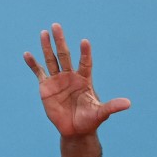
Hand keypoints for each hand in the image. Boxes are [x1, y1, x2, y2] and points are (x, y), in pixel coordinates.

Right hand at [24, 23, 129, 137]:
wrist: (74, 130)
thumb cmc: (89, 120)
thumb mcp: (101, 113)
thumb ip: (112, 106)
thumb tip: (128, 103)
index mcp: (84, 79)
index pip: (85, 63)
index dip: (85, 53)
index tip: (85, 42)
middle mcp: (70, 76)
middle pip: (65, 55)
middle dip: (60, 41)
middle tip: (56, 26)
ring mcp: (57, 80)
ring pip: (51, 60)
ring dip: (47, 47)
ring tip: (44, 33)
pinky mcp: (46, 87)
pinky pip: (39, 72)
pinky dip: (33, 64)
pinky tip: (27, 54)